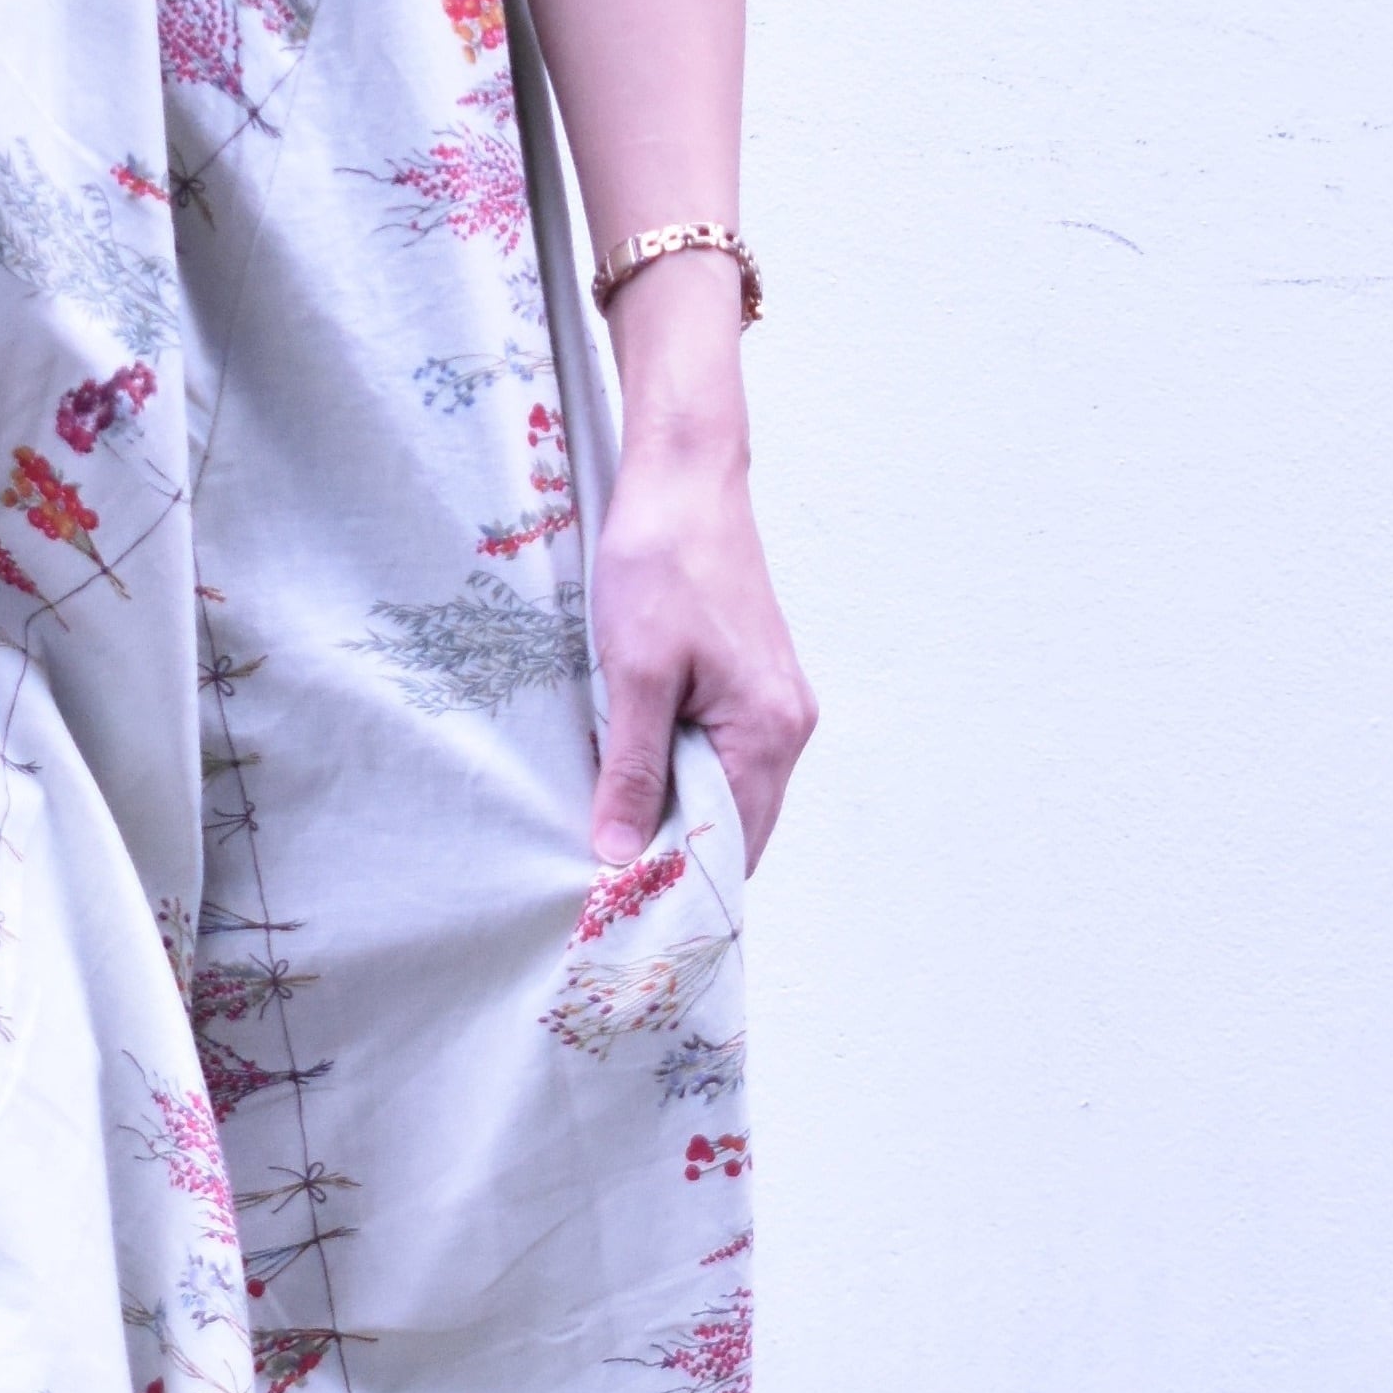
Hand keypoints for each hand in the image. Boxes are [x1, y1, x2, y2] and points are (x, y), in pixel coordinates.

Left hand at [586, 416, 816, 870]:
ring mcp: (775, 702)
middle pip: (736, 825)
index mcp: (770, 729)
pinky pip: (722, 754)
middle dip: (677, 857)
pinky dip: (681, 776)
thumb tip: (621, 853)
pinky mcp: (751, 681)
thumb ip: (633, 768)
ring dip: (676, 815)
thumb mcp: (634, 675)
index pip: (734, 845)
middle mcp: (787, 724)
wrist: (683, 479)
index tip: (622, 913)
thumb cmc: (659, 566)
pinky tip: (632, 778)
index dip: (681, 884)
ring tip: (611, 838)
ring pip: (727, 790)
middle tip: (605, 886)